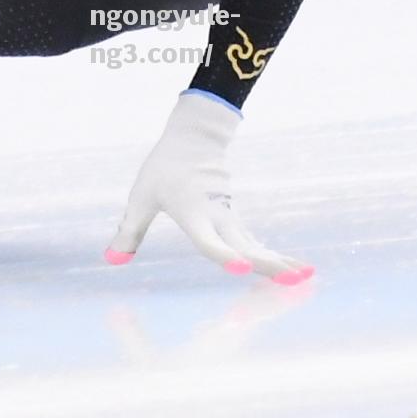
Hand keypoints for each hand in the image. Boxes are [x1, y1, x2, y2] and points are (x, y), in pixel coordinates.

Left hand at [106, 91, 312, 284]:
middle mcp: (217, 217)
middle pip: (246, 246)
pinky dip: (275, 256)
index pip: (209, 241)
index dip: (223, 256)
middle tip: (293, 281)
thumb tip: (110, 260)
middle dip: (269, 264)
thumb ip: (129, 231)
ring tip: (305, 278)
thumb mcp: (141, 199)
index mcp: (193, 213)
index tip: (239, 269)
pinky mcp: (235, 218)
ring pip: (257, 244)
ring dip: (280, 262)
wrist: (195, 137)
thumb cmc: (164, 168)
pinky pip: (256, 243)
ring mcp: (230, 217)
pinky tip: (293, 270)